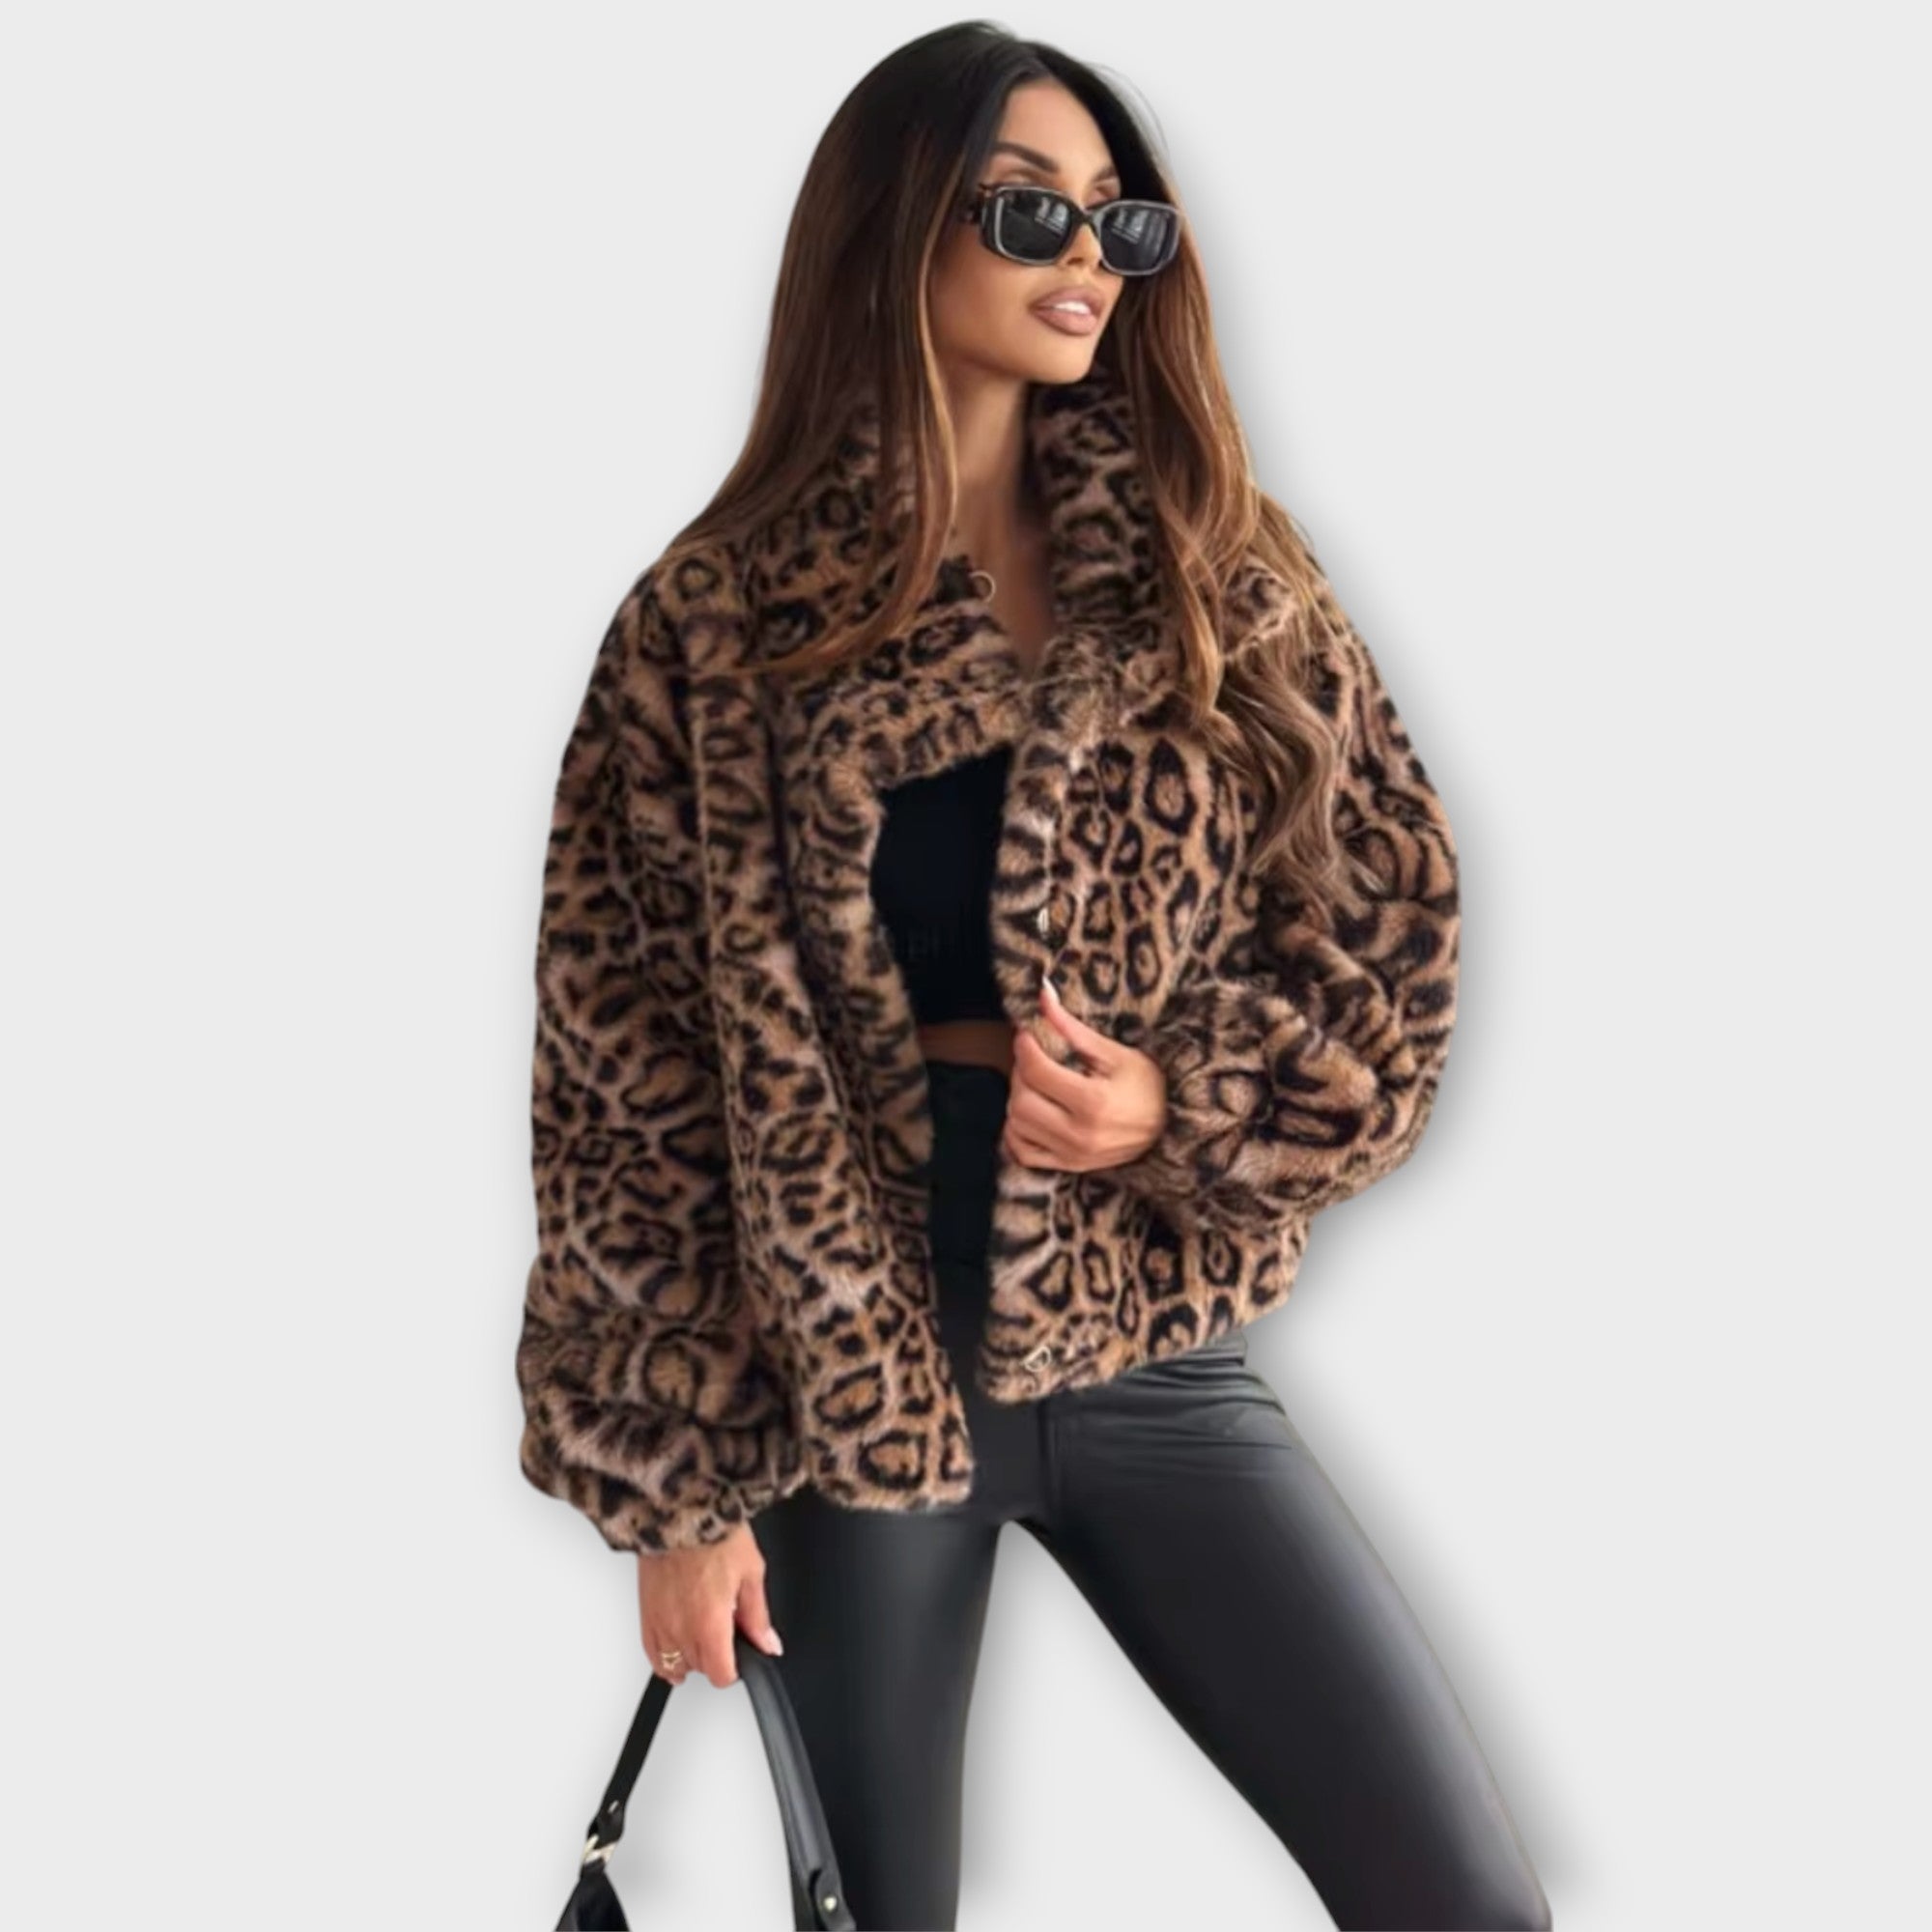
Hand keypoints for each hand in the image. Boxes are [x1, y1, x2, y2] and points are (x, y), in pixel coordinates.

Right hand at [636, 1521, 782, 1687]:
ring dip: (691, 1657)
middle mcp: (681, 1630)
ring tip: (703, 1636)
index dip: (735, 1668)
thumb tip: (769, 1644)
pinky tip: (676, 1650)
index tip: (741, 1653)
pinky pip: (652, 1653)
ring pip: (675, 1665)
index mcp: (710, 1624)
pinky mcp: (645, 1613)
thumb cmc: (714, 1534)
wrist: (679, 1510)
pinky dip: (665, 1657)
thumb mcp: (751, 1572)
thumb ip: (758, 1617)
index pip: (721, 1675)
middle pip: (700, 1669)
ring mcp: (659, 1623)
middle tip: (726, 1632)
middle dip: (716, 1657)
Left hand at [1002, 976, 1169, 1172]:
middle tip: (1035, 1058)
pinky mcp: (1069, 1166)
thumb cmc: (1148, 1085)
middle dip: (1021, 1073)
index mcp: (1093, 1103)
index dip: (1025, 1047)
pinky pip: (1023, 1153)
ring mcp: (1073, 1155)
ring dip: (1018, 1099)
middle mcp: (1080, 1135)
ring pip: (1017, 1125)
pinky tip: (1032, 1112)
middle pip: (1021, 1100)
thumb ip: (1072, 1027)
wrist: (1172, 1126)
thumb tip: (1042, 994)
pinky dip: (1018, 1131)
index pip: (1037, 1072)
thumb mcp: (1114, 1053)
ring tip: (1037, 1084)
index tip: (1027, 1035)